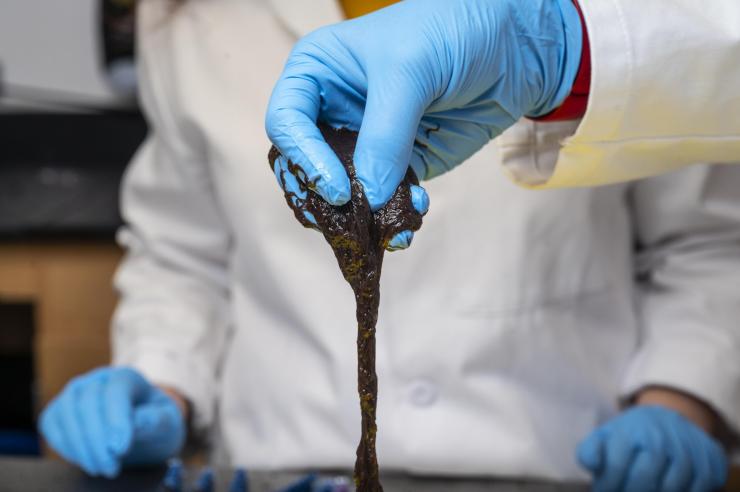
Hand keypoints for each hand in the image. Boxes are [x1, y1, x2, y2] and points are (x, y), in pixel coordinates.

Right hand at [39, 366, 185, 477]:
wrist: (142, 426)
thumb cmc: (155, 420)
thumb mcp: (167, 419)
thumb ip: (156, 419)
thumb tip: (137, 422)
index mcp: (127, 377)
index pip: (116, 393)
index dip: (117, 421)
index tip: (121, 449)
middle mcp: (98, 379)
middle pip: (88, 403)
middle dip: (97, 440)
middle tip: (111, 467)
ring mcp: (76, 393)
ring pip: (66, 413)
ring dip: (80, 446)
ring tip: (100, 467)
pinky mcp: (60, 409)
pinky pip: (52, 424)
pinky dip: (65, 445)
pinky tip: (84, 459)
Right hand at [266, 0, 581, 211]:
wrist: (515, 43)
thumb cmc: (452, 29)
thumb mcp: (410, 70)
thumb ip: (385, 135)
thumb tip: (370, 197)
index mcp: (318, 72)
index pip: (286, 122)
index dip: (304, 159)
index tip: (338, 189)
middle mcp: (334, 111)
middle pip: (305, 167)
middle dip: (323, 198)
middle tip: (349, 220)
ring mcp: (366, 142)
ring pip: (343, 194)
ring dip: (359, 218)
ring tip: (384, 230)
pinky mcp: (400, 165)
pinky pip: (384, 202)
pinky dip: (394, 218)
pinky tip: (413, 218)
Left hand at [577, 406, 726, 491]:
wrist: (671, 419)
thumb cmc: (632, 434)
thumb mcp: (607, 435)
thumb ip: (590, 449)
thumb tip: (591, 464)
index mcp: (631, 430)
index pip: (617, 466)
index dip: (607, 486)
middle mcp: (660, 438)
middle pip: (643, 480)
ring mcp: (686, 449)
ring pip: (669, 489)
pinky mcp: (709, 462)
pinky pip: (694, 491)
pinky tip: (664, 490)